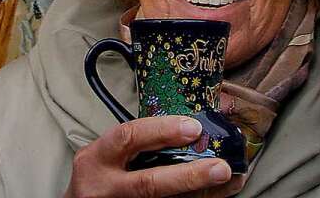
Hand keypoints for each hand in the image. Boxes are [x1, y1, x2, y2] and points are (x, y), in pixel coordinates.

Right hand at [63, 116, 232, 197]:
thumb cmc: (97, 177)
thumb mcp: (104, 156)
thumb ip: (133, 145)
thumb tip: (185, 130)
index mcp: (95, 158)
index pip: (128, 137)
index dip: (161, 131)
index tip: (193, 127)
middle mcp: (103, 186)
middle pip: (148, 183)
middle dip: (187, 175)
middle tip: (219, 166)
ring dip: (195, 194)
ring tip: (224, 183)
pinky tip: (208, 196)